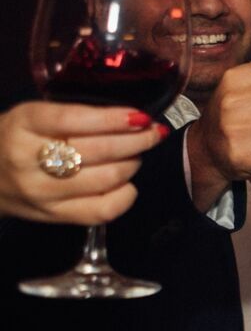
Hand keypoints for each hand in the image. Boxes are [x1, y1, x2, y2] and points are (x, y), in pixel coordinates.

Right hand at [0, 102, 168, 224]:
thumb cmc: (17, 138)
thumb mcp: (32, 115)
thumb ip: (74, 114)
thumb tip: (131, 117)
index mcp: (23, 124)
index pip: (76, 119)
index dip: (114, 118)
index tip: (141, 116)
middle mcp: (29, 159)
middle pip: (98, 151)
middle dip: (137, 140)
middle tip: (152, 133)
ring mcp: (41, 192)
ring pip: (106, 179)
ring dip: (132, 164)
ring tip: (136, 154)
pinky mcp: (53, 216)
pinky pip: (102, 210)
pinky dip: (125, 196)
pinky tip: (127, 183)